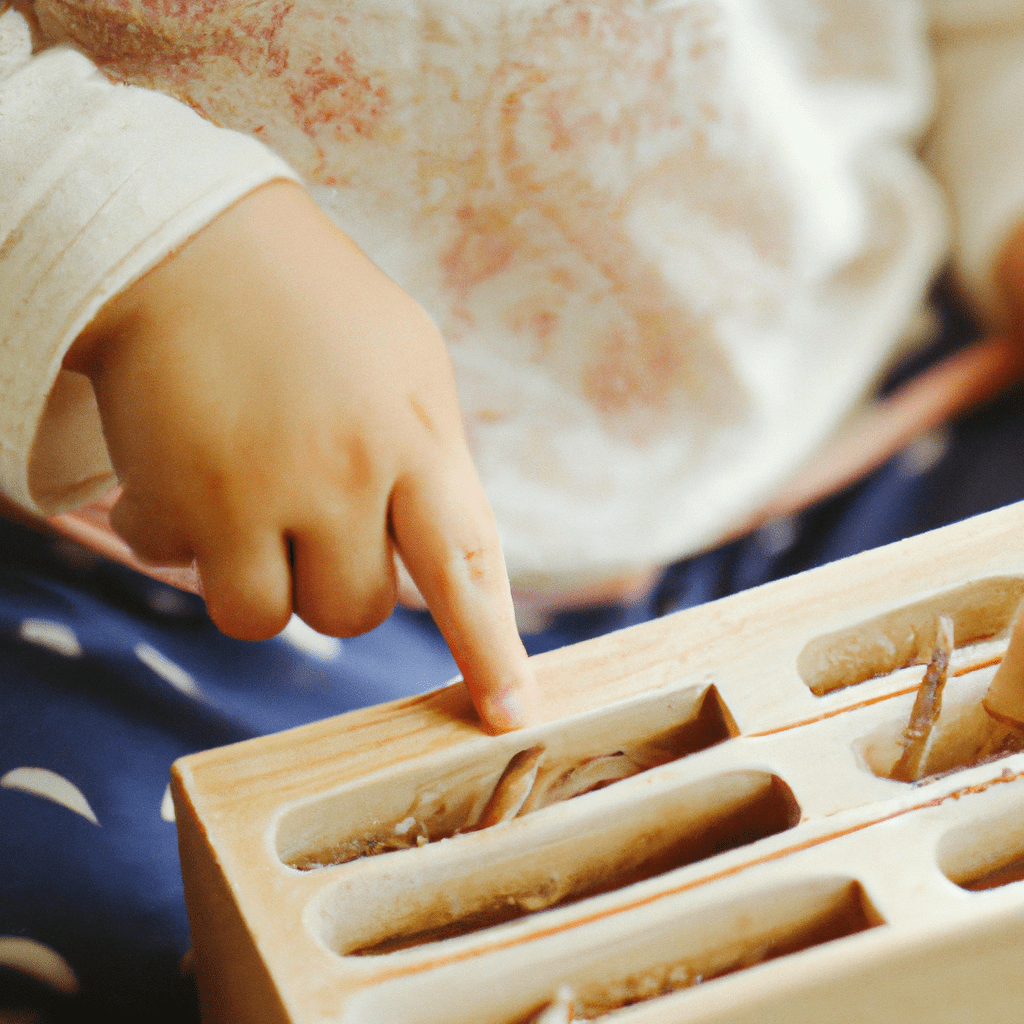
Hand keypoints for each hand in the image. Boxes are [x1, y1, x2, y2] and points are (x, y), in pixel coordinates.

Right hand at [66, 180, 534, 731]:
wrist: (187, 240)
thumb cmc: (314, 305)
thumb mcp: (410, 365)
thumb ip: (433, 462)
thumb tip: (448, 556)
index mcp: (418, 438)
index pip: (470, 564)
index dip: (491, 648)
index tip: (512, 713)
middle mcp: (348, 476)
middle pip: (357, 612)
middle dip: (336, 581)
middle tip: (309, 511)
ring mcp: (259, 493)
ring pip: (269, 617)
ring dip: (257, 576)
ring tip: (243, 497)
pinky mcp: (178, 501)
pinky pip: (182, 573)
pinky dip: (181, 537)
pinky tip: (183, 469)